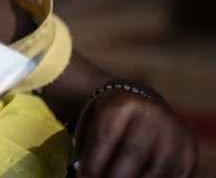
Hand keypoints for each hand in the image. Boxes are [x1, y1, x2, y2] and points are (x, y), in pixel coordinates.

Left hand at [75, 83, 196, 176]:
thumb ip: (89, 150)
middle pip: (133, 153)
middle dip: (115, 175)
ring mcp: (174, 131)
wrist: (144, 110)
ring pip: (156, 168)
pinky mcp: (189, 149)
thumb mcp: (93, 125)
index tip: (85, 176)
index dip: (94, 161)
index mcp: (122, 104)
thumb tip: (85, 175)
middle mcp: (152, 114)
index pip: (106, 135)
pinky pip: (175, 175)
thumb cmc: (110, 124)